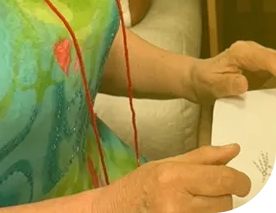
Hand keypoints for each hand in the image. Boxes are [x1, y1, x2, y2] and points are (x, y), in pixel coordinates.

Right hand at [100, 144, 250, 212]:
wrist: (116, 211)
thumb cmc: (141, 185)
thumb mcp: (167, 164)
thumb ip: (203, 158)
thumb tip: (234, 149)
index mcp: (174, 177)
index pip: (224, 179)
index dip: (239, 180)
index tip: (240, 181)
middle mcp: (178, 204)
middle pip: (226, 201)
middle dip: (221, 195)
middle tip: (202, 191)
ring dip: (214, 209)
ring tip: (193, 203)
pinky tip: (190, 211)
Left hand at [187, 40, 275, 104]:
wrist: (198, 78)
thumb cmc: (204, 80)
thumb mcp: (212, 85)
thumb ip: (228, 84)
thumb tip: (244, 83)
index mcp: (242, 52)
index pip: (269, 59)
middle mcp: (253, 51)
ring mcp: (259, 58)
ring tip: (275, 94)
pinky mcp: (263, 67)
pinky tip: (274, 93)